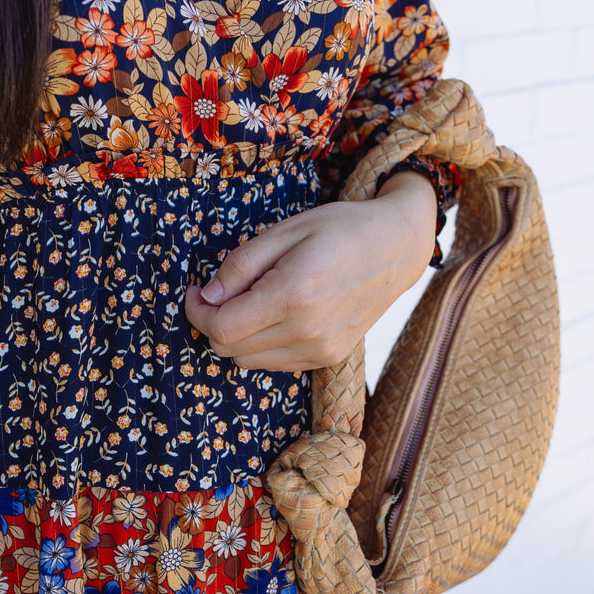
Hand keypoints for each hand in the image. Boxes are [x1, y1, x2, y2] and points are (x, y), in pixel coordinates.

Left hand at [184, 169, 437, 371]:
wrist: (397, 248)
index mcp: (293, 295)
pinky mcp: (329, 358)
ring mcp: (320, 350)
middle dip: (213, 322)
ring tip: (254, 299)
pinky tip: (276, 313)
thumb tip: (206, 296)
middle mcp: (307, 331)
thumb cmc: (341, 229)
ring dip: (238, 335)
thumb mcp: (286, 230)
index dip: (196, 313)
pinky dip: (262, 344)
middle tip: (221, 292)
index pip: (221, 328)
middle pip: (229, 349)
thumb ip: (241, 265)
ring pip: (248, 361)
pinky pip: (275, 363)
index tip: (195, 292)